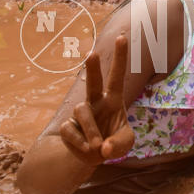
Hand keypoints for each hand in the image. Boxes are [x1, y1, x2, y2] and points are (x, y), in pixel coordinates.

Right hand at [59, 35, 133, 163]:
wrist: (94, 157)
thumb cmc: (113, 143)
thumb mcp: (125, 144)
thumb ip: (120, 144)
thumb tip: (103, 146)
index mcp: (113, 99)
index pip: (117, 75)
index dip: (120, 57)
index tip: (123, 37)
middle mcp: (96, 101)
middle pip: (93, 81)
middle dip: (92, 67)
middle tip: (91, 54)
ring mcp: (81, 112)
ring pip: (82, 111)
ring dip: (91, 130)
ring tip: (97, 146)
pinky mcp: (68, 126)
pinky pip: (71, 130)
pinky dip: (80, 142)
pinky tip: (86, 149)